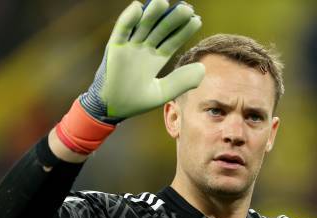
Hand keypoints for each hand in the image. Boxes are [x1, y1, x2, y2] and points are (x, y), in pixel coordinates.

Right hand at [80, 0, 204, 122]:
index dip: (184, 31)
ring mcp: (129, 47)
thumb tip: (203, 67)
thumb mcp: (163, 92)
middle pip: (161, 30)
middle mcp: (144, 50)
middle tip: (187, 9)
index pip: (172, 41)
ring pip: (143, 26)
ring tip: (165, 2)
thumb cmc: (137, 101)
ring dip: (153, 14)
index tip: (197, 20)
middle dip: (173, 19)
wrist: (113, 107)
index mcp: (155, 59)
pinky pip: (122, 30)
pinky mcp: (115, 47)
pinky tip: (139, 7)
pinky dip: (129, 18)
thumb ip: (182, 81)